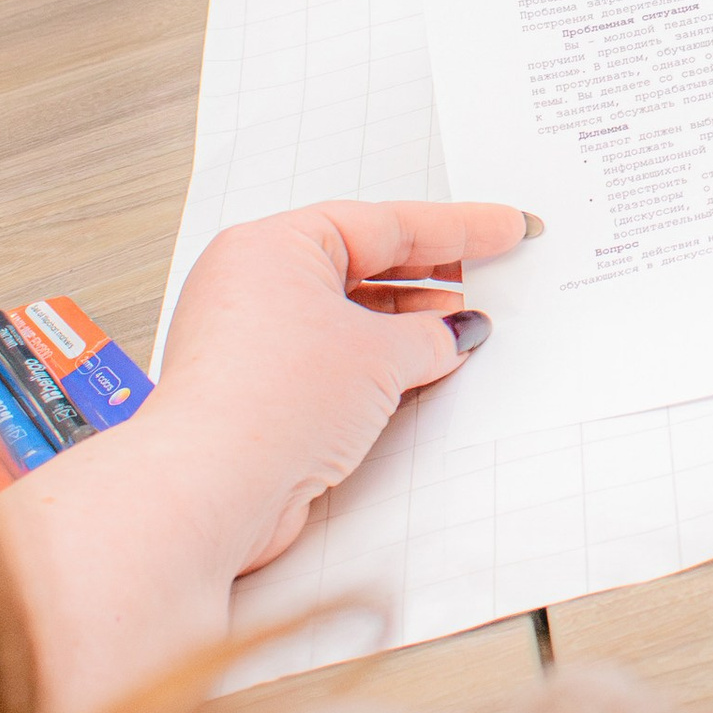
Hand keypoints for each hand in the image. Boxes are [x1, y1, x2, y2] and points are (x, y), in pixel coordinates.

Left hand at [0, 200, 534, 712]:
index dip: (455, 228)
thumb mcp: (379, 354)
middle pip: (362, 266)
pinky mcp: (255, 392)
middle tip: (488, 276)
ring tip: (460, 335)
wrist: (210, 489)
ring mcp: (250, 340)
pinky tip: (415, 376)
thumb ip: (431, 336)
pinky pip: (329, 362)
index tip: (503, 228)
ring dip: (403, 328)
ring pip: (345, 317)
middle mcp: (252, 284)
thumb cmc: (266, 404)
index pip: (383, 224)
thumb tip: (456, 332)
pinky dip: (373, 365)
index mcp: (273, 245)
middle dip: (430, 277)